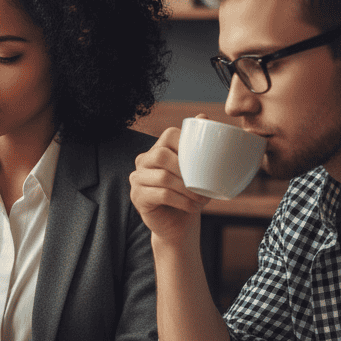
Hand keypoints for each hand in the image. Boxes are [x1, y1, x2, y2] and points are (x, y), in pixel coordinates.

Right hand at [129, 119, 209, 245]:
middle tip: (204, 186)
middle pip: (161, 155)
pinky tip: (193, 207)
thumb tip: (203, 116)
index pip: (169, 135)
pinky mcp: (137, 196)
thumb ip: (201, 146)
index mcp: (159, 148)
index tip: (204, 161)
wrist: (179, 224)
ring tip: (202, 199)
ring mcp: (137, 178)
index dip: (187, 144)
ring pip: (162, 177)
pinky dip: (181, 201)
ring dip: (187, 189)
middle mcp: (144, 160)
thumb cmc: (189, 195)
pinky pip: (160, 194)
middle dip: (186, 170)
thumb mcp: (199, 171)